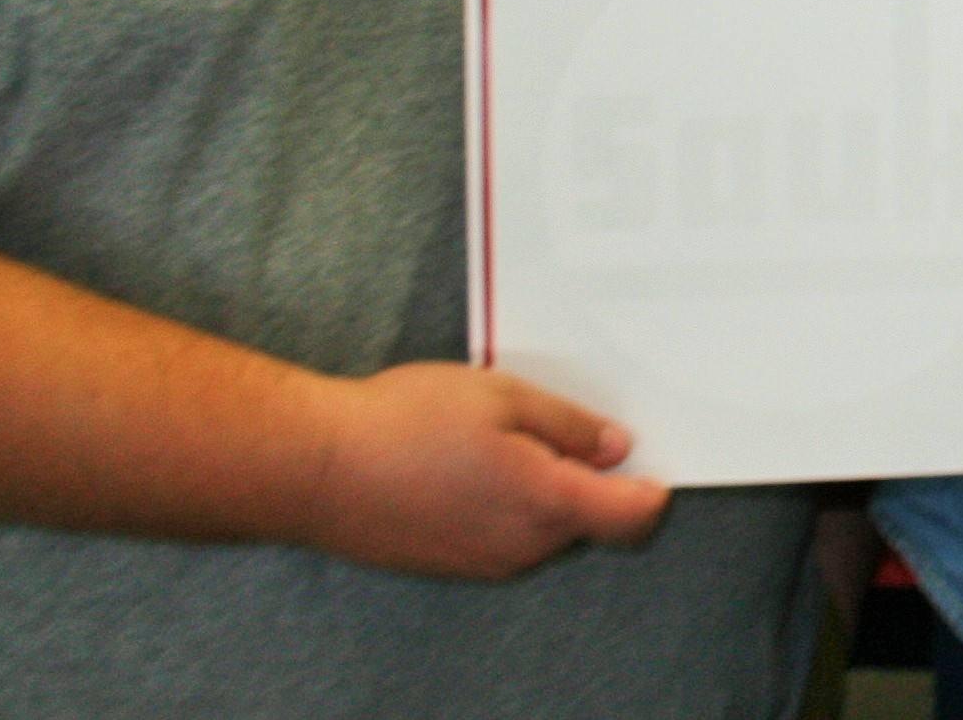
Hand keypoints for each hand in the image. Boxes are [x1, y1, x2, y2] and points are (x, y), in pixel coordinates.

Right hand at [294, 361, 668, 578]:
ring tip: (495, 440)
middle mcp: (521, 546)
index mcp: (547, 503)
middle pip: (589, 522)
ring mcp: (482, 563)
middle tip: (554, 428)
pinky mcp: (449, 565)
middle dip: (586, 480)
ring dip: (540, 492)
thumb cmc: (403, 423)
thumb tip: (614, 449)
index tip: (648, 461)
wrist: (312, 468)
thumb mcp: (503, 397)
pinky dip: (502, 506)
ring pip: (544, 530)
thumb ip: (570, 426)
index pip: (633, 518)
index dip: (650, 489)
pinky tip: (464, 467)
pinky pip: (502, 539)